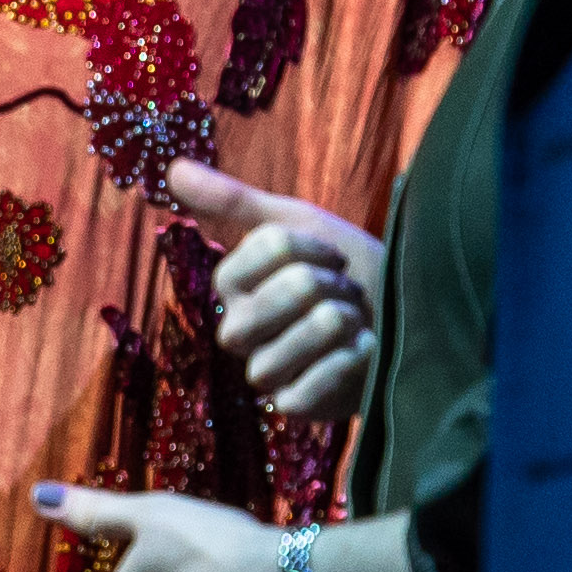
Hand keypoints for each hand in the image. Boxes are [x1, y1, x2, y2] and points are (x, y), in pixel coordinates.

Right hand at [161, 161, 385, 417]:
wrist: (398, 321)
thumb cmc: (346, 271)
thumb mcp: (296, 224)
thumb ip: (233, 200)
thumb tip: (173, 166)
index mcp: (231, 285)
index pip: (270, 246)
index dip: (314, 246)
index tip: (332, 257)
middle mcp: (237, 329)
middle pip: (293, 289)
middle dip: (336, 286)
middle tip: (344, 295)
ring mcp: (264, 371)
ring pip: (310, 333)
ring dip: (350, 324)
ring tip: (355, 326)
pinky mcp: (294, 405)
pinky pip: (315, 383)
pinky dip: (352, 363)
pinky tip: (361, 354)